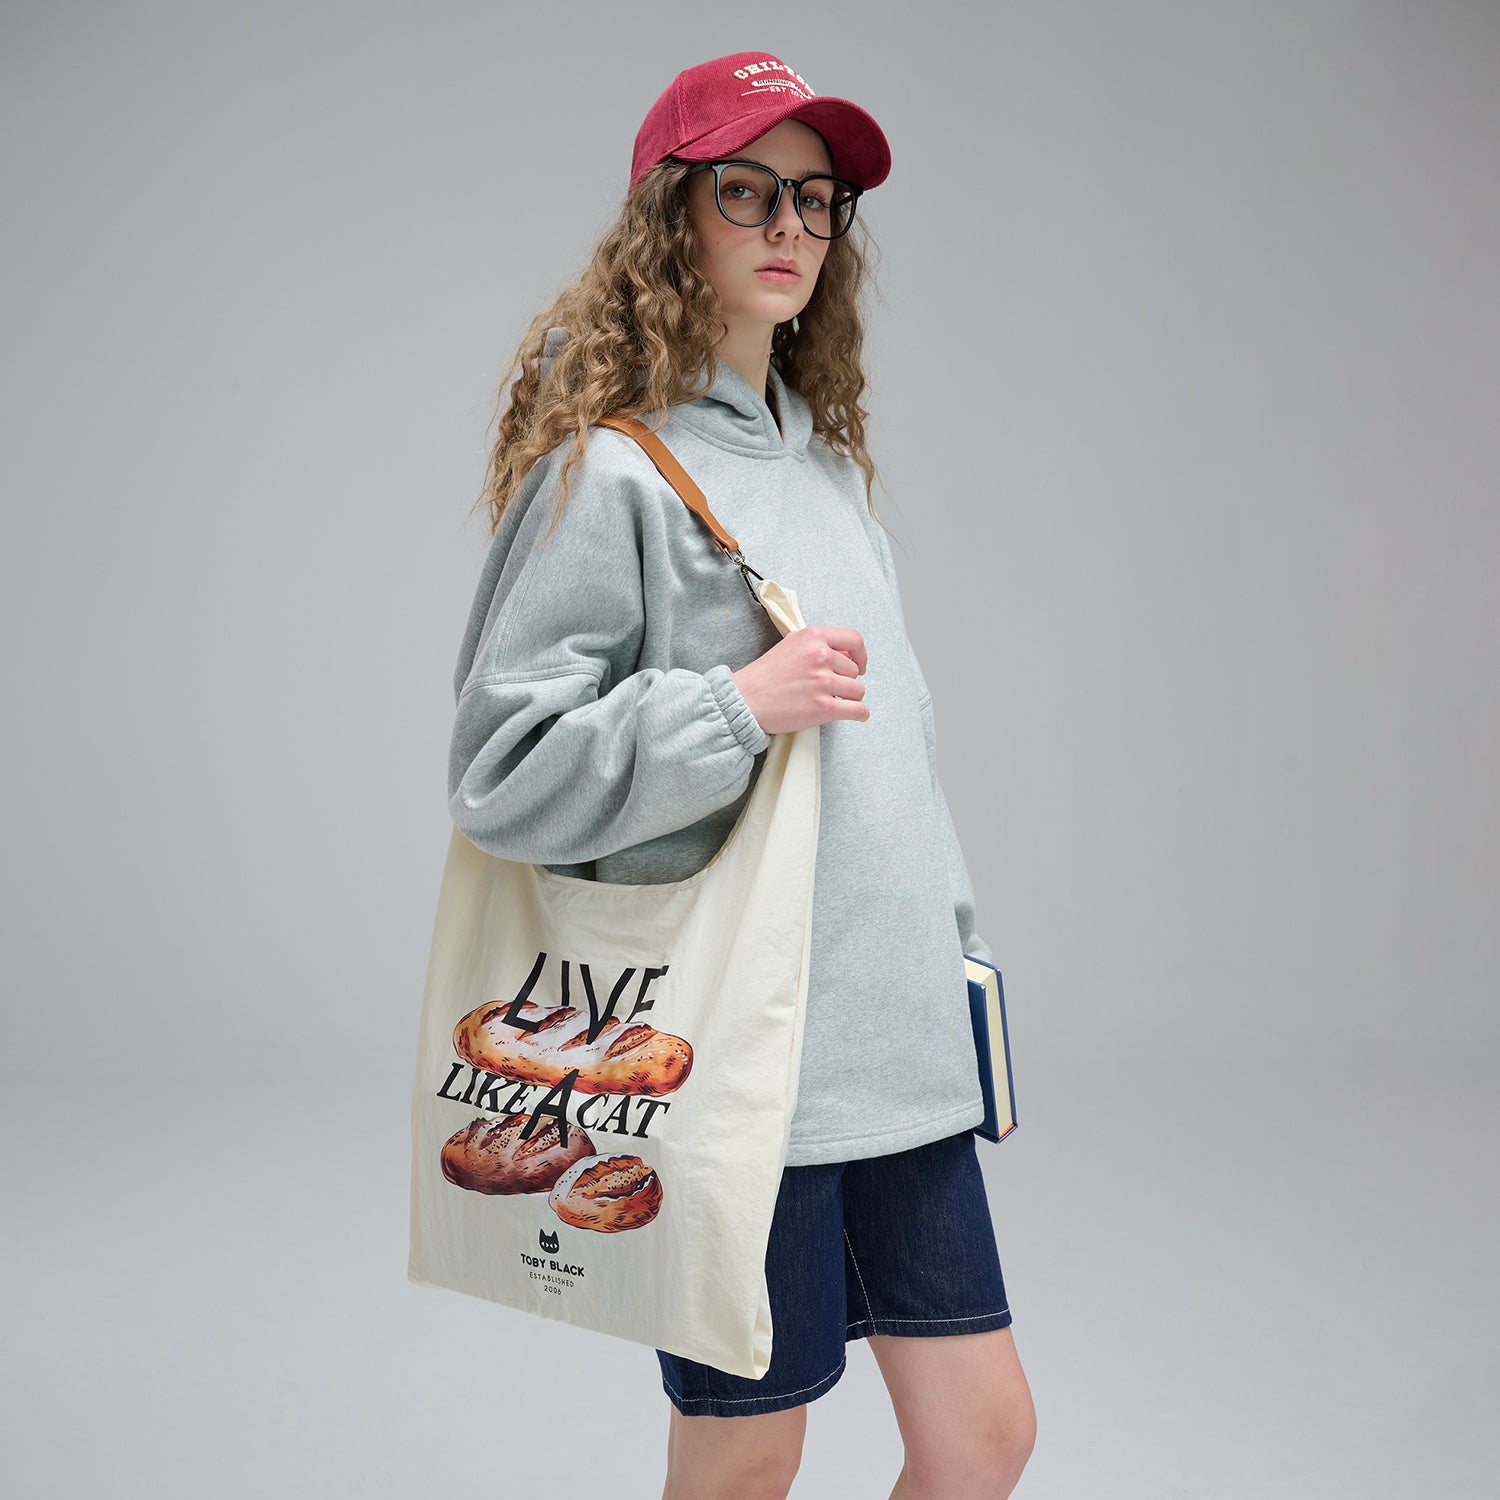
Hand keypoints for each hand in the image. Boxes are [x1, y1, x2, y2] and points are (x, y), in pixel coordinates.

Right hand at [729, 626, 868, 735]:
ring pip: (858, 690)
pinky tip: (855, 714)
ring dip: (851, 698)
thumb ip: (817, 646)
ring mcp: (823, 682)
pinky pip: (857, 709)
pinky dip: (860, 713)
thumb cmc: (764, 676)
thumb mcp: (790, 646)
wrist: (745, 700)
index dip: (860, 655)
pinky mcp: (823, 707)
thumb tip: (845, 656)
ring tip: (835, 702)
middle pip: (854, 670)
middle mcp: (820, 656)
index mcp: (812, 637)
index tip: (858, 665)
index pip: (854, 640)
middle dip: (846, 681)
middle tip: (830, 689)